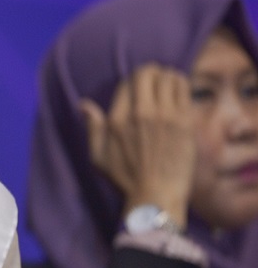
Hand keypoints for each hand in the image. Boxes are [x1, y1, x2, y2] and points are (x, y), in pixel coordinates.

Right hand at [80, 63, 194, 225]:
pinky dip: (181, 85)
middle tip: (153, 79)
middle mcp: (141, 113)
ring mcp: (166, 116)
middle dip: (150, 72)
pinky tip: (179, 92)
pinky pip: (184, 89)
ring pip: (168, 77)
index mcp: (118, 119)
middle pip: (148, 73)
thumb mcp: (98, 156)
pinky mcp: (185, 121)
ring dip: (167, 77)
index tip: (138, 89)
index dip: (133, 81)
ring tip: (167, 84)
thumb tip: (83, 104)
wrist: (156, 195)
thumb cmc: (125, 178)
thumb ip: (92, 127)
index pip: (128, 83)